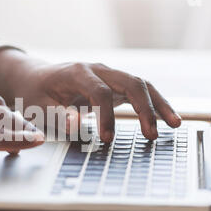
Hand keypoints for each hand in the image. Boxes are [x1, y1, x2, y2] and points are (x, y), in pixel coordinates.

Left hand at [0, 50, 180, 142]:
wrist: (35, 78)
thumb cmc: (34, 93)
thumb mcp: (37, 107)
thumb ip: (57, 116)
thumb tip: (77, 126)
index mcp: (77, 73)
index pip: (100, 92)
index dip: (106, 116)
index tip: (108, 139)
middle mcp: (98, 70)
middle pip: (130, 82)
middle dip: (144, 108)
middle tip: (151, 134)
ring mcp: (108, 75)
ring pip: (141, 84)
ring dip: (158, 104)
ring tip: (175, 125)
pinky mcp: (114, 85)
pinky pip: (139, 91)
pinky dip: (155, 104)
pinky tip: (168, 119)